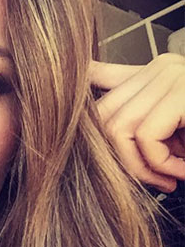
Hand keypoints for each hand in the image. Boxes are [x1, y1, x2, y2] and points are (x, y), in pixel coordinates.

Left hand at [90, 53, 184, 193]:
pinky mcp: (183, 92)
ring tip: (170, 178)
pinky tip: (184, 173)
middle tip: (151, 179)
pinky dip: (160, 165)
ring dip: (141, 167)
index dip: (81, 102)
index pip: (99, 80)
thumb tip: (95, 112)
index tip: (74, 127)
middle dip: (118, 158)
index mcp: (155, 72)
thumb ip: (140, 119)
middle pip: (101, 117)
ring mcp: (173, 75)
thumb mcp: (174, 132)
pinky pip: (146, 136)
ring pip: (118, 130)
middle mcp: (161, 67)